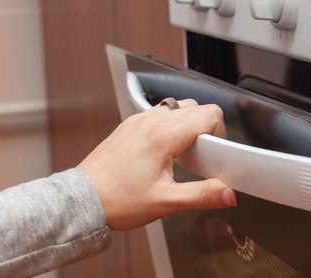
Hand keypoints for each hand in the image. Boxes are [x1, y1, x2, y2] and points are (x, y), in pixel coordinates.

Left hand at [78, 99, 237, 229]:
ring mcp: (138, 120)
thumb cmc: (116, 200)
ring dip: (188, 126)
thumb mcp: (166, 202)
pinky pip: (160, 114)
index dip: (220, 134)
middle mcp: (150, 121)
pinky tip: (165, 152)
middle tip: (200, 159)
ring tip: (182, 156)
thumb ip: (202, 195)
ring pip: (178, 107)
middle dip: (206, 130)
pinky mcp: (130, 125)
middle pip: (197, 107)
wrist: (82, 201)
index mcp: (162, 135)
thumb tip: (229, 194)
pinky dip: (170, 127)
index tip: (214, 155)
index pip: (209, 114)